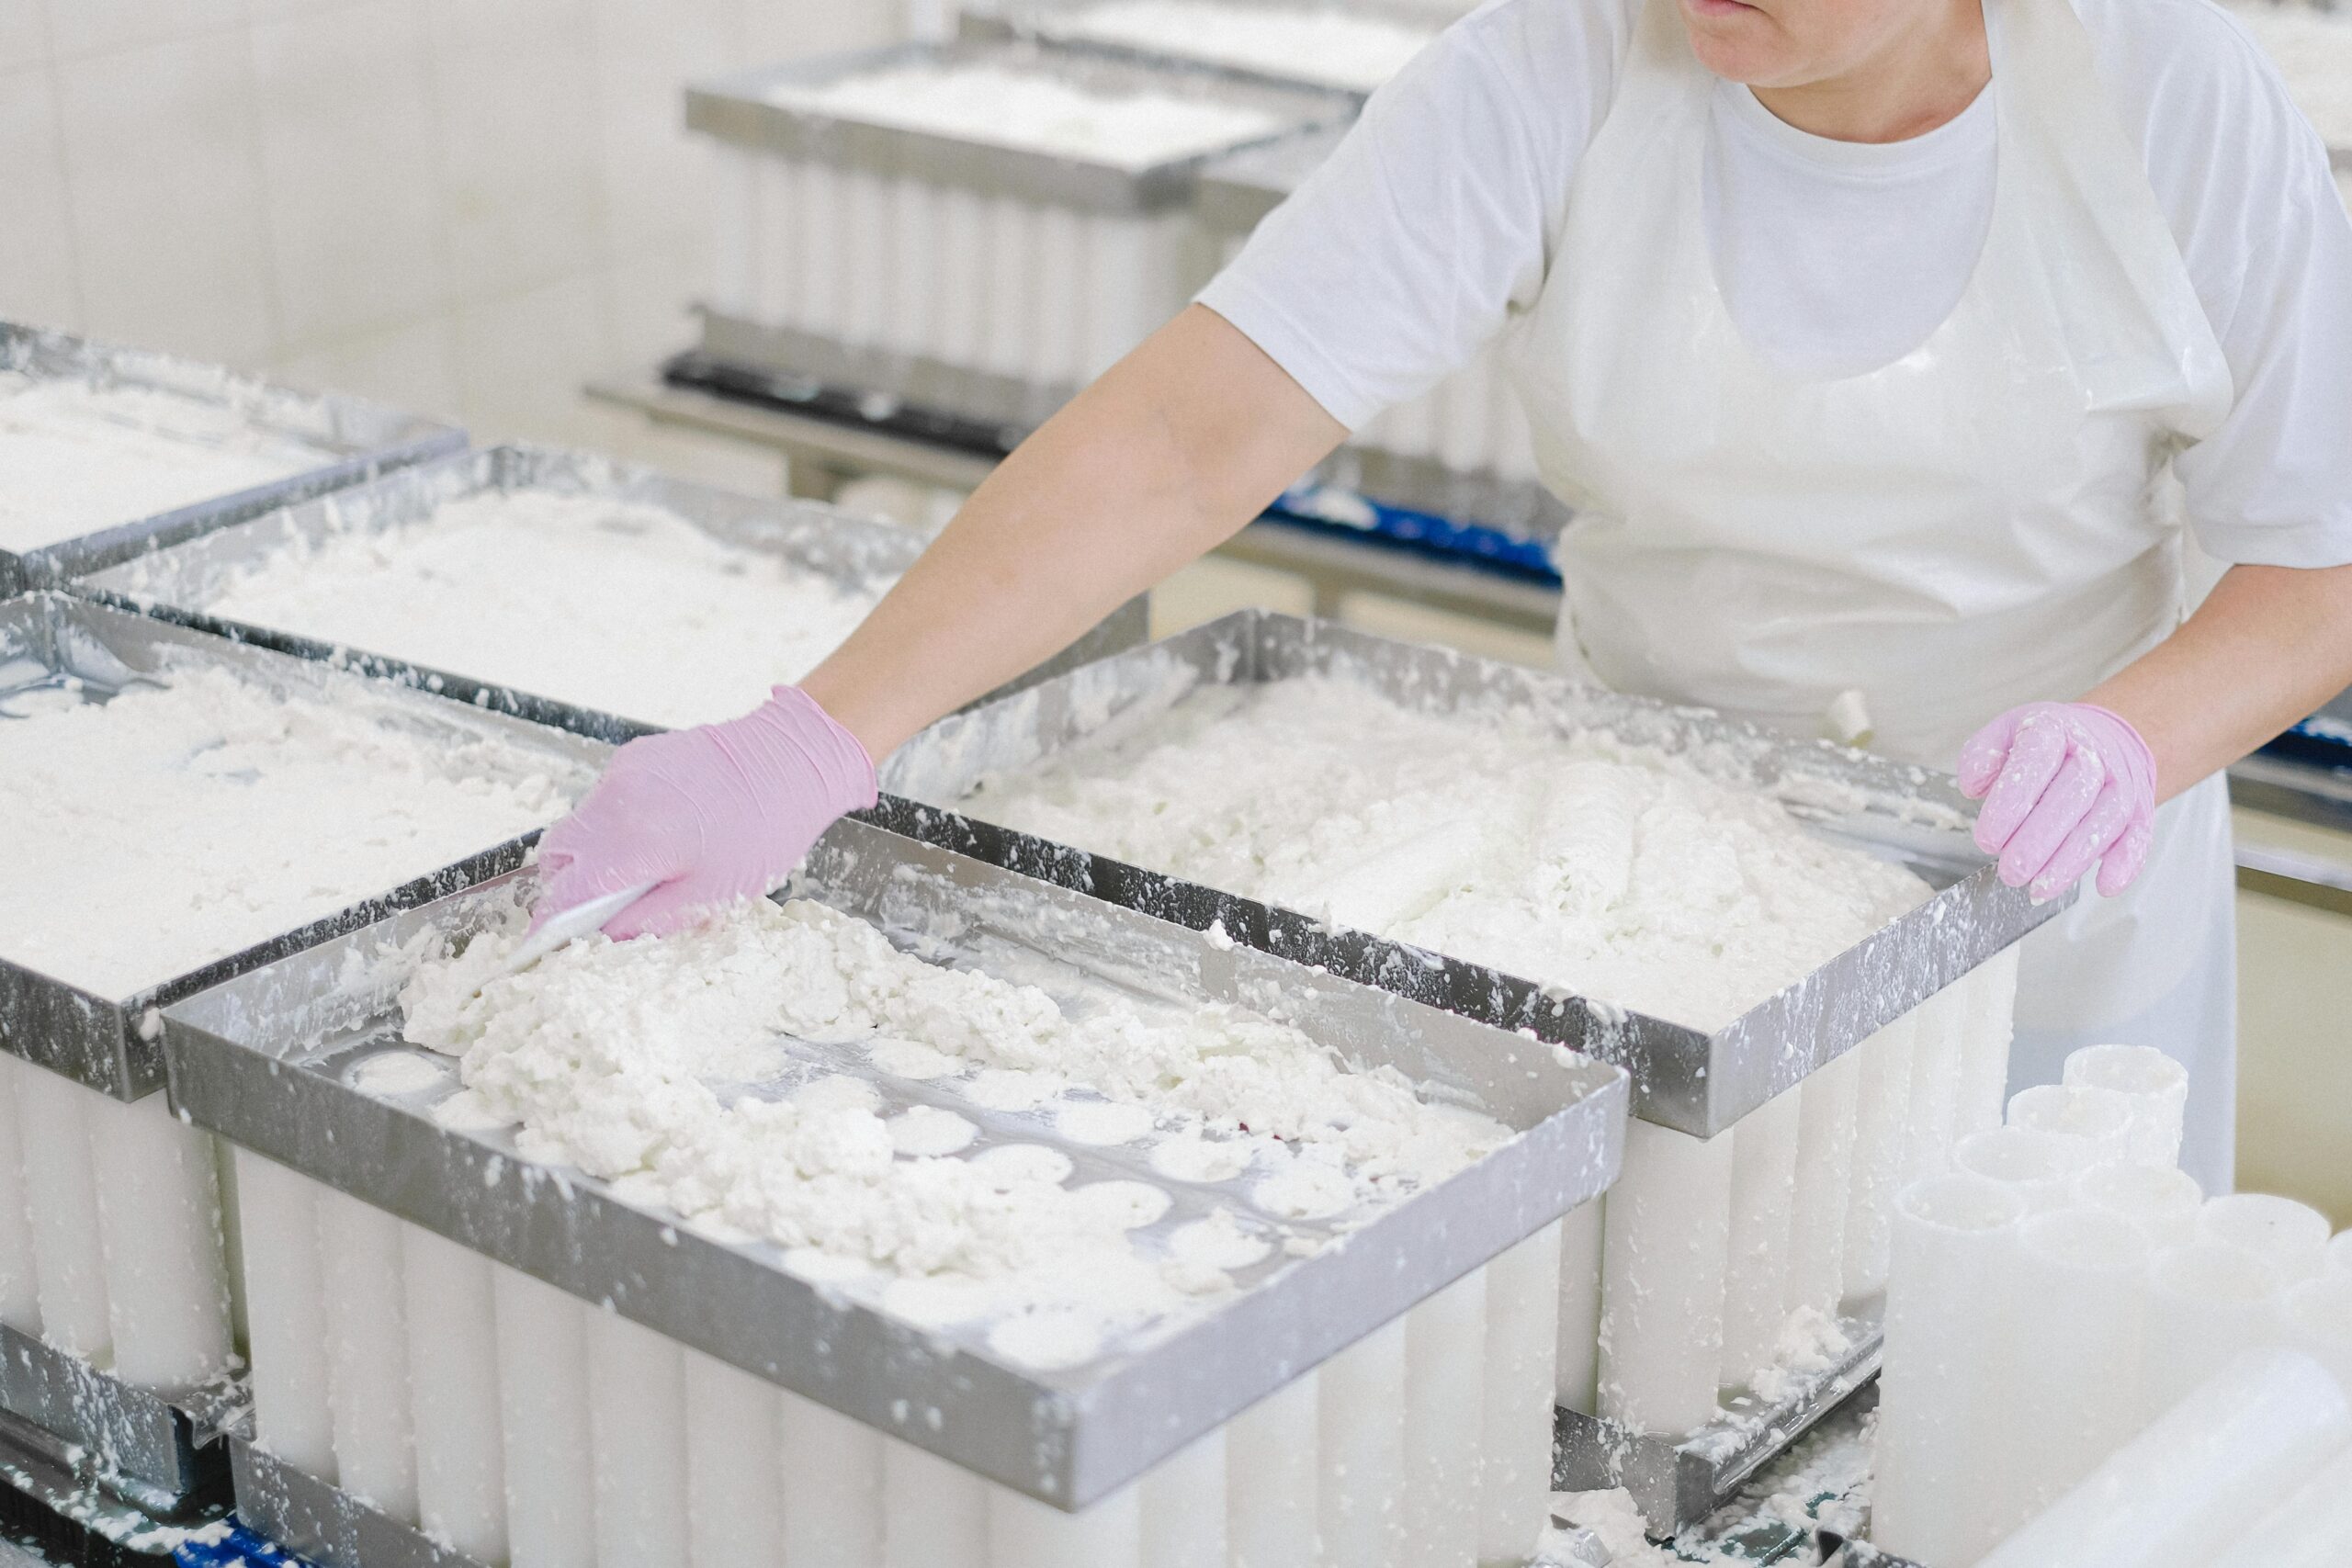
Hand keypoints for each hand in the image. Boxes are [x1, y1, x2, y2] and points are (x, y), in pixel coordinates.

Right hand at [532, 687, 875, 939]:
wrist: (793, 758)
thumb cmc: (764, 829)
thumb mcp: (712, 895)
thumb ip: (648, 921)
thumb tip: (604, 937)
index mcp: (634, 841)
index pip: (567, 889)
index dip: (551, 922)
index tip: (545, 942)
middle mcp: (618, 800)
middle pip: (559, 853)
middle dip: (568, 884)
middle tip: (603, 905)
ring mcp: (623, 773)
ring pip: (581, 824)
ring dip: (595, 852)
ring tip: (644, 867)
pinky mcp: (635, 757)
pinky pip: (606, 799)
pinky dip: (616, 823)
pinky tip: (661, 831)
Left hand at [1957, 702, 2155, 900]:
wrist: (2106, 739)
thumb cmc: (2048, 744)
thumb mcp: (2006, 733)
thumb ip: (1981, 756)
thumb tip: (1973, 786)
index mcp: (2053, 730)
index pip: (2035, 762)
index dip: (2011, 803)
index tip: (1988, 839)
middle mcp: (2093, 754)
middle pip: (2072, 797)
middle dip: (2038, 840)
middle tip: (2011, 871)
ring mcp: (2120, 784)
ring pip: (2104, 822)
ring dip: (2072, 861)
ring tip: (2040, 889)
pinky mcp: (2139, 811)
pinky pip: (2138, 837)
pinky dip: (2126, 864)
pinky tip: (2104, 885)